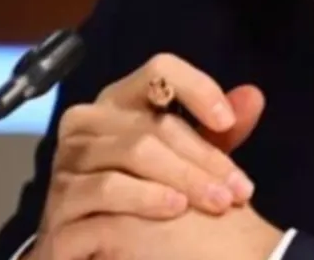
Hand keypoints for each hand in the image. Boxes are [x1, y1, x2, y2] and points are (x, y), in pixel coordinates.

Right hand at [29, 53, 266, 259]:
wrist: (94, 250)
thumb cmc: (144, 194)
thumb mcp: (187, 161)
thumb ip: (218, 132)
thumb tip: (254, 96)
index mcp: (119, 101)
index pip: (160, 71)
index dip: (196, 88)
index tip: (227, 122)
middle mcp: (87, 122)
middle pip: (154, 125)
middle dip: (204, 159)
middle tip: (238, 190)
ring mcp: (68, 162)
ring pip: (133, 154)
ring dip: (182, 179)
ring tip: (216, 203)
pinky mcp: (59, 203)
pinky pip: (105, 190)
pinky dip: (144, 199)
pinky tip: (173, 210)